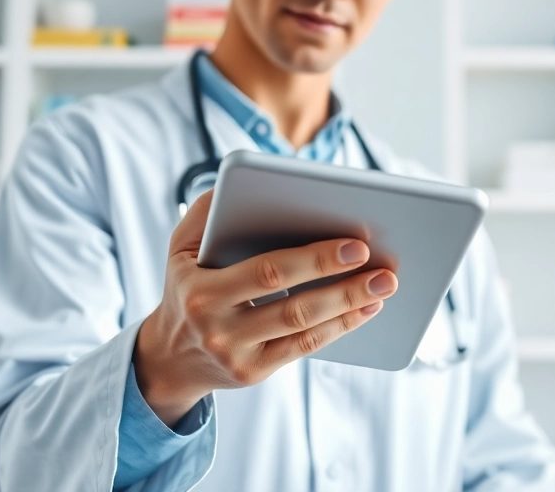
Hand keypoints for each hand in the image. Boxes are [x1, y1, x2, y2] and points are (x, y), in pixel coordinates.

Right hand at [133, 188, 396, 425]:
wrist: (170, 355)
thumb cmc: (186, 284)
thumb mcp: (181, 246)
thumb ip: (207, 211)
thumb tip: (241, 181)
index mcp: (202, 290)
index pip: (267, 272)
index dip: (315, 259)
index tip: (356, 244)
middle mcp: (218, 328)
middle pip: (293, 306)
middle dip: (342, 284)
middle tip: (383, 266)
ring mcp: (237, 355)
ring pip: (305, 330)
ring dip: (350, 306)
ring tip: (385, 285)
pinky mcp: (254, 372)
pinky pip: (304, 348)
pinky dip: (340, 327)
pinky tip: (366, 308)